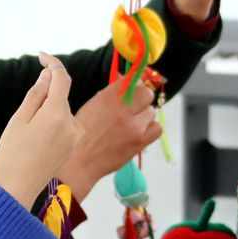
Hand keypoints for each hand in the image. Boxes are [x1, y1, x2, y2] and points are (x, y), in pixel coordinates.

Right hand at [0, 53, 81, 204]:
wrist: (18, 189)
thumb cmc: (12, 155)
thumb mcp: (19, 119)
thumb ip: (36, 94)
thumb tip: (48, 76)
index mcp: (57, 114)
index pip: (62, 77)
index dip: (52, 63)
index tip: (41, 56)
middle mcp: (72, 124)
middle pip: (60, 95)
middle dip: (44, 94)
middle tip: (22, 115)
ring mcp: (75, 136)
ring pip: (62, 111)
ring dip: (47, 111)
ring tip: (27, 134)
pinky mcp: (72, 146)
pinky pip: (64, 124)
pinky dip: (52, 123)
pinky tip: (36, 141)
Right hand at [58, 77, 161, 198]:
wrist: (80, 160)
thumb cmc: (82, 133)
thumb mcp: (92, 106)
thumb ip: (111, 93)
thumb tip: (124, 78)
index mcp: (108, 97)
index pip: (133, 80)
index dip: (134, 85)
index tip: (132, 91)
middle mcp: (123, 109)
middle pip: (146, 94)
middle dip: (142, 99)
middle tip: (134, 107)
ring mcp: (134, 126)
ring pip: (151, 112)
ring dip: (144, 116)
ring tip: (132, 124)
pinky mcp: (140, 141)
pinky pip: (157, 128)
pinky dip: (150, 129)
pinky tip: (139, 132)